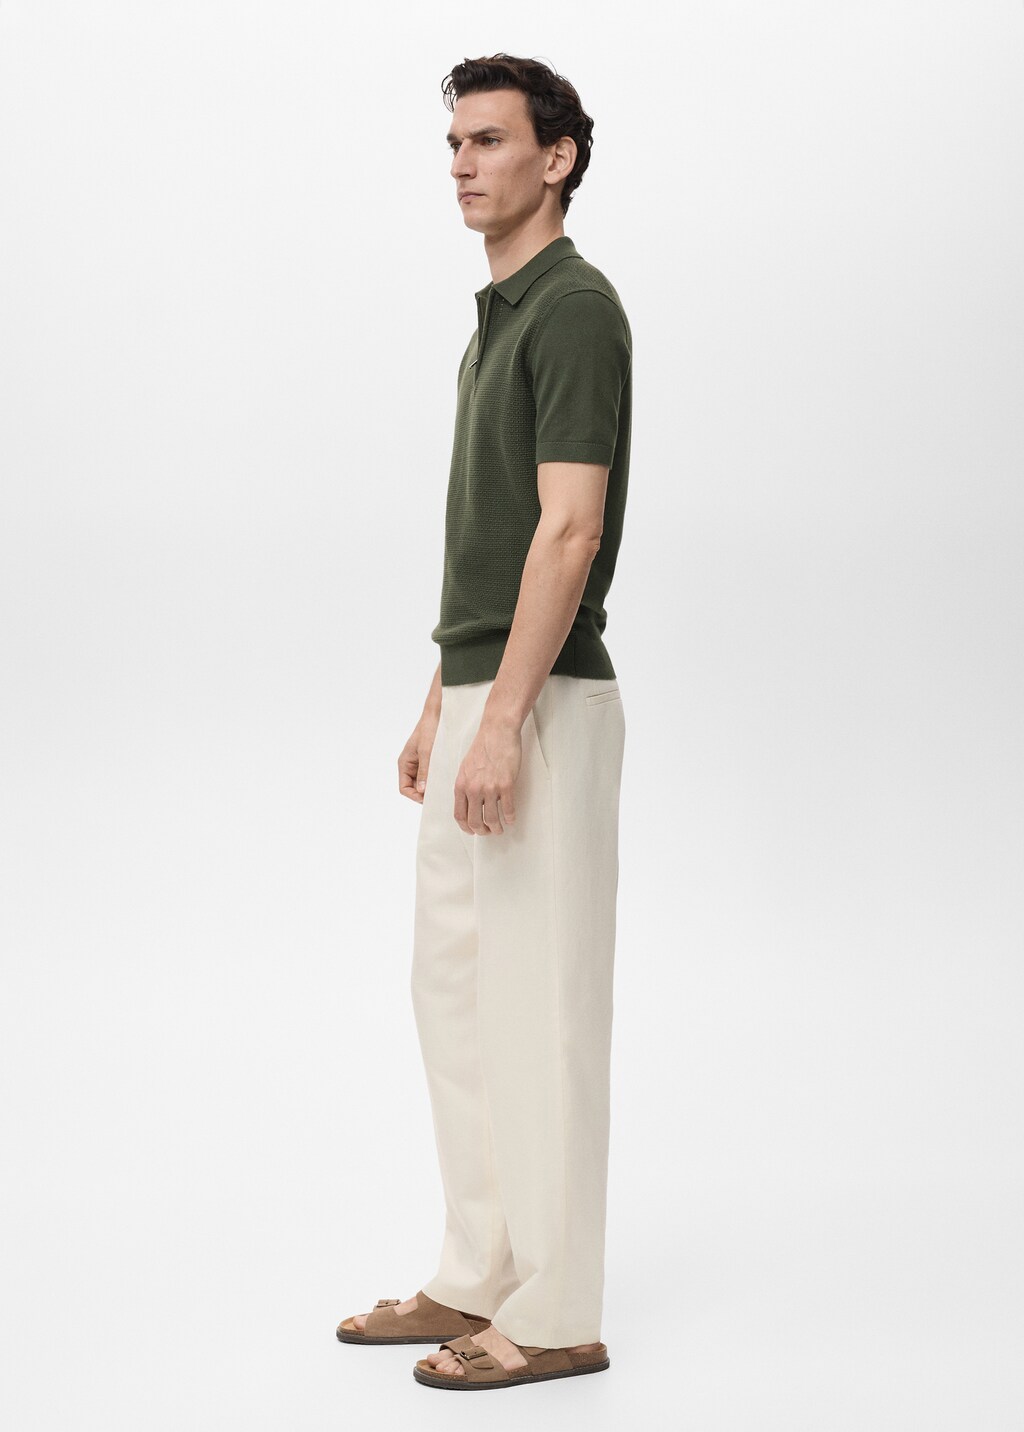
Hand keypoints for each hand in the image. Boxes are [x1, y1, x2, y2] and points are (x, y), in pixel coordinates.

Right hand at [398, 705, 439, 803]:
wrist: (438, 714)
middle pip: (414, 788)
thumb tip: (421, 791)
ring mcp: (420, 764)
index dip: (414, 796)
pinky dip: (437, 779)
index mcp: (404, 764)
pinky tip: (446, 780)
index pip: (404, 788)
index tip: (428, 798)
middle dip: (424, 794)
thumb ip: (424, 771)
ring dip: (431, 786)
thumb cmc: (429, 729)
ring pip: (423, 783)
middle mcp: (410, 766)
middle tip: (439, 796)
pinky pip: (431, 775)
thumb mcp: (427, 751)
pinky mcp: (429, 761)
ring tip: (443, 788)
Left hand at [453, 717, 520, 834]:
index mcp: (461, 785)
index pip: (459, 815)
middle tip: (488, 832)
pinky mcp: (506, 785)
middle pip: (475, 821)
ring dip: (496, 828)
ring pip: (492, 819)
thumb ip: (465, 785)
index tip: (472, 830)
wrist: (497, 731)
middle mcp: (473, 789)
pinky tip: (511, 819)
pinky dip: (510, 818)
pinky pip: (508, 809)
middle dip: (482, 831)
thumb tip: (467, 802)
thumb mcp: (465, 767)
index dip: (466, 827)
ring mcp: (490, 788)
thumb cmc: (482, 746)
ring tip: (500, 829)